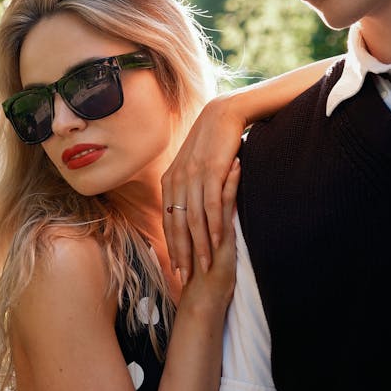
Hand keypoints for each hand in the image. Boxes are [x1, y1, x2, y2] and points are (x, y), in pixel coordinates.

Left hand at [162, 96, 244, 281]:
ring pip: (193, 219)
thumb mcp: (192, 166)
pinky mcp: (212, 171)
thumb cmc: (211, 143)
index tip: (176, 267)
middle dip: (181, 252)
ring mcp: (194, 176)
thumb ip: (187, 187)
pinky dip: (214, 225)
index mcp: (169, 180)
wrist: (223, 115)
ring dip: (199, 245)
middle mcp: (177, 180)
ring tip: (203, 266)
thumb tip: (185, 208)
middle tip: (185, 276)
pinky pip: (212, 205)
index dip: (171, 246)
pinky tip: (218, 242)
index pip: (168, 220)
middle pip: (176, 224)